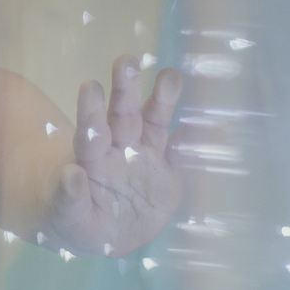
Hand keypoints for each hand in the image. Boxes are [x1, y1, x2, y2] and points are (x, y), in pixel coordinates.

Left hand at [43, 58, 182, 257]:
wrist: (105, 229)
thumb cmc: (78, 216)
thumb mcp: (69, 217)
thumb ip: (69, 199)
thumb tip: (71, 176)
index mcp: (91, 159)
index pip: (91, 132)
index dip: (91, 112)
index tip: (89, 86)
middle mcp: (118, 148)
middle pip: (122, 115)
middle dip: (125, 89)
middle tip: (125, 61)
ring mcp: (145, 156)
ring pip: (153, 122)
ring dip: (162, 100)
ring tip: (170, 75)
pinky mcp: (168, 171)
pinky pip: (185, 152)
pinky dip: (200, 139)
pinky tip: (220, 123)